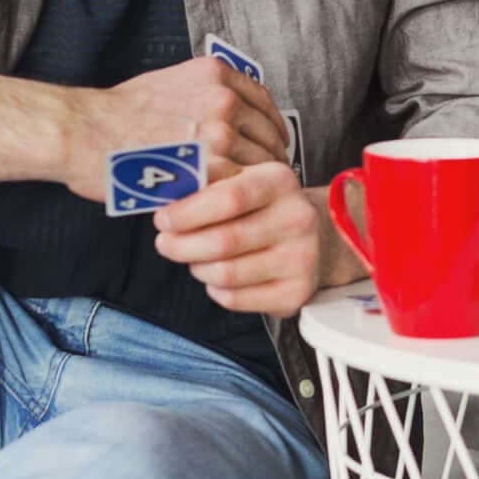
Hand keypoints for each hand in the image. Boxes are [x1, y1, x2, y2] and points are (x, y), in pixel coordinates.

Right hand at [59, 58, 289, 200]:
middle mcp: (224, 99)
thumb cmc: (116, 113)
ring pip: (259, 164)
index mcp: (217, 75)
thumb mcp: (171, 83)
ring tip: (247, 198)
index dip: (270, 127)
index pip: (264, 103)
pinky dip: (239, 198)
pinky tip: (231, 207)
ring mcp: (219, 134)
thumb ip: (207, 95)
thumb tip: (234, 116)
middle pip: (268, 136)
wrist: (82, 132)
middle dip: (268, 158)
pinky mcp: (208, 167)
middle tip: (263, 179)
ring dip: (256, 183)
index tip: (272, 143)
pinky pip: (239, 187)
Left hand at [153, 160, 324, 316]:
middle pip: (223, 241)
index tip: (163, 219)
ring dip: (198, 268)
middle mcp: (297, 219)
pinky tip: (221, 276)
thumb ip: (206, 179)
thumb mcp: (242, 180)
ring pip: (225, 274)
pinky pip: (234, 299)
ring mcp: (301, 258)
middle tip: (166, 243)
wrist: (316, 238)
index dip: (187, 212)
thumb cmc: (264, 208)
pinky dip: (216, 290)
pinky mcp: (296, 292)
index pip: (229, 198)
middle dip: (181, 245)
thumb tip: (166, 186)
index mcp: (280, 182)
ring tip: (198, 258)